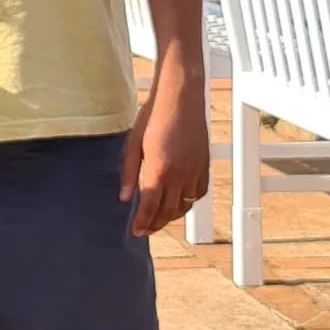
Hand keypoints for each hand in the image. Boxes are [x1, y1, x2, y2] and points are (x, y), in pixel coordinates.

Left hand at [120, 77, 209, 235]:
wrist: (181, 98)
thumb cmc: (153, 116)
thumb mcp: (133, 144)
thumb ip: (129, 173)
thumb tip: (125, 198)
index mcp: (160, 169)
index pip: (150, 206)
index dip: (142, 222)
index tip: (135, 231)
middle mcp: (181, 174)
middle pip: (168, 210)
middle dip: (155, 224)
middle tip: (143, 230)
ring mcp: (195, 171)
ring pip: (185, 205)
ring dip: (171, 217)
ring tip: (158, 221)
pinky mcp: (205, 165)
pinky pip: (198, 194)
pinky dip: (188, 204)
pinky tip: (178, 204)